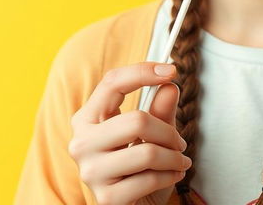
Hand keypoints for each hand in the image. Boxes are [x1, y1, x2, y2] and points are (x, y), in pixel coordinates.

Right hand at [68, 62, 191, 204]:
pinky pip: (150, 177)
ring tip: (179, 160)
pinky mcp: (105, 198)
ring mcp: (91, 172)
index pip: (112, 82)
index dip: (142, 71)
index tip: (171, 70)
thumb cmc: (138, 167)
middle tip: (180, 142)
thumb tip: (170, 86)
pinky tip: (173, 175)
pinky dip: (170, 175)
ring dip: (173, 156)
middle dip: (168, 132)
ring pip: (147, 151)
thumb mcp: (152, 134)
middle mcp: (81, 143)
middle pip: (137, 120)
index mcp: (87, 118)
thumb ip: (159, 110)